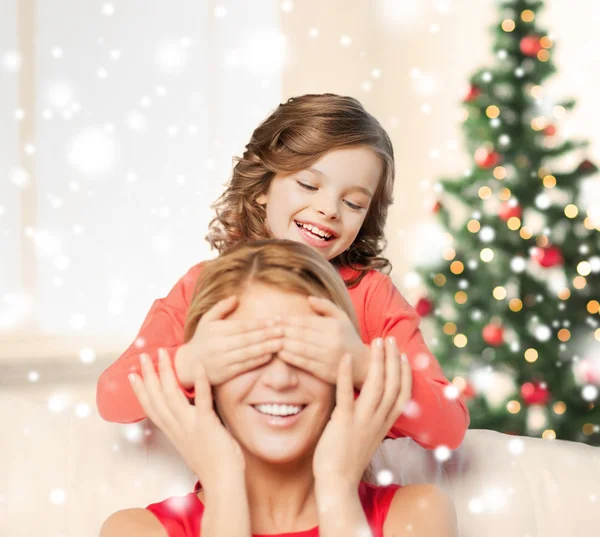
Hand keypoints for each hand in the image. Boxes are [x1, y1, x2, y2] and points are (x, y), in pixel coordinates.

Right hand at [130, 348, 245, 488]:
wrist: (222, 481)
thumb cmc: (213, 462)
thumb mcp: (192, 441)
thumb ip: (186, 426)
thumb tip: (189, 412)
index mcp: (172, 431)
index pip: (151, 407)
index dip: (140, 391)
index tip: (132, 375)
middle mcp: (176, 427)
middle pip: (156, 397)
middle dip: (148, 375)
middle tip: (143, 356)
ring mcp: (190, 425)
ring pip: (172, 394)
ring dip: (166, 372)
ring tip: (163, 353)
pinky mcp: (206, 424)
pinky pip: (202, 400)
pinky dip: (200, 382)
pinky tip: (200, 366)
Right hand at [176, 295, 283, 385]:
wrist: (187, 365)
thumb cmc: (202, 340)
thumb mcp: (206, 320)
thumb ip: (221, 307)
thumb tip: (236, 297)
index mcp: (215, 330)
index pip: (242, 326)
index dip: (260, 323)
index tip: (275, 320)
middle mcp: (218, 345)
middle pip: (247, 339)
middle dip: (267, 334)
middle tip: (284, 330)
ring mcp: (222, 360)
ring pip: (248, 353)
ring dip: (266, 347)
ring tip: (281, 342)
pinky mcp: (224, 373)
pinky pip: (244, 366)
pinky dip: (258, 361)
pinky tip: (270, 355)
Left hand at [277, 295, 369, 386]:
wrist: (363, 365)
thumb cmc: (349, 338)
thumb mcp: (342, 318)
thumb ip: (326, 306)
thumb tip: (308, 298)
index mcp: (334, 326)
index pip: (305, 321)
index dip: (288, 320)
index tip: (274, 318)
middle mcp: (331, 341)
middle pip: (300, 334)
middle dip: (281, 330)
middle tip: (267, 328)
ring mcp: (327, 357)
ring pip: (299, 348)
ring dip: (282, 343)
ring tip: (270, 339)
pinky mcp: (324, 371)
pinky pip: (303, 363)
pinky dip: (289, 357)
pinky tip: (279, 353)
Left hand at [313, 337, 411, 488]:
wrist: (337, 483)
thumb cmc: (347, 459)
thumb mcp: (367, 437)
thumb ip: (371, 419)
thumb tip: (369, 403)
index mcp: (385, 424)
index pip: (402, 394)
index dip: (404, 373)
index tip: (402, 355)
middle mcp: (378, 420)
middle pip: (392, 384)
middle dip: (392, 359)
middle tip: (388, 339)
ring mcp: (362, 420)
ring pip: (376, 385)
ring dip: (377, 361)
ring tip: (375, 341)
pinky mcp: (343, 421)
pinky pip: (347, 393)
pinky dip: (346, 373)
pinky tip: (345, 356)